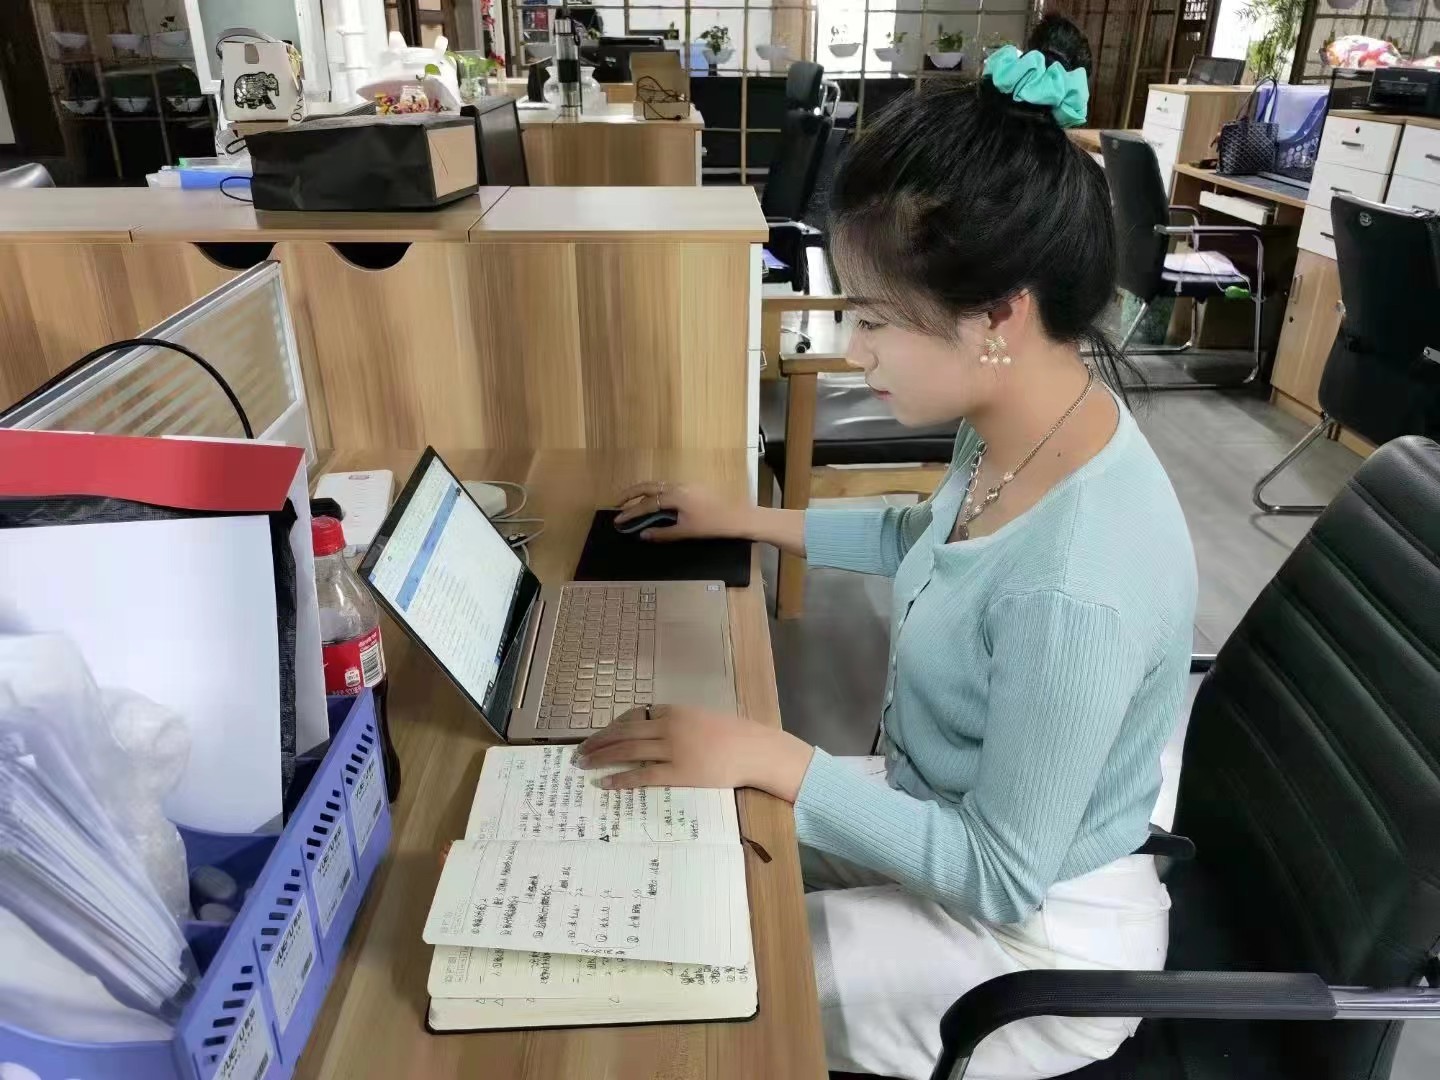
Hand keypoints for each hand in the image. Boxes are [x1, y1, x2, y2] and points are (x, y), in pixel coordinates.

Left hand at [576, 704, 814, 801]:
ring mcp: (672, 749)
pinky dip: (621, 778)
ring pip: (627, 750)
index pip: (633, 716)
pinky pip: (643, 774)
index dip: (612, 727)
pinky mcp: (678, 772)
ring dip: (601, 757)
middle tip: (579, 751)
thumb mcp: (702, 719)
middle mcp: (668, 726)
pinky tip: (606, 783)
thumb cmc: (733, 735)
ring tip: (583, 765)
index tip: (598, 736)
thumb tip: (658, 732)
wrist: (755, 750)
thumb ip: (679, 723)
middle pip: (623, 732)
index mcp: (673, 711)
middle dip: (598, 741)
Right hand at [614, 480, 752, 542]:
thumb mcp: (686, 532)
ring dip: (642, 492)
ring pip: (657, 485)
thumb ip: (663, 533)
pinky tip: (653, 501)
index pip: (646, 504)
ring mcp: (685, 484)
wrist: (739, 517)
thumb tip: (643, 534)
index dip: (630, 513)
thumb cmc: (713, 525)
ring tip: (630, 501)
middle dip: (630, 494)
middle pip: (648, 487)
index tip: (617, 520)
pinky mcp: (692, 487)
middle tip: (617, 503)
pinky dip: (655, 492)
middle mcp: (677, 486)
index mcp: (674, 496)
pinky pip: (667, 486)